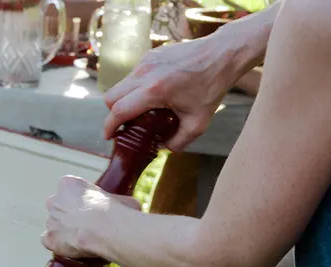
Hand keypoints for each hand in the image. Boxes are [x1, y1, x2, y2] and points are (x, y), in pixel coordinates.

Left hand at [41, 176, 140, 258]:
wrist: (106, 229)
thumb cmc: (116, 211)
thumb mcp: (122, 199)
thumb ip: (116, 201)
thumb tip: (130, 207)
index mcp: (68, 184)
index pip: (70, 191)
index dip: (82, 201)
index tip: (93, 209)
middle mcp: (54, 200)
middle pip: (59, 207)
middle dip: (70, 215)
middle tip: (87, 224)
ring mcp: (50, 220)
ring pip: (54, 225)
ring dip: (65, 230)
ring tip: (82, 238)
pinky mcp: (49, 238)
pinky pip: (48, 240)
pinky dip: (57, 244)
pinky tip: (70, 246)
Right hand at [102, 36, 240, 151]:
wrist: (222, 54)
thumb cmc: (212, 87)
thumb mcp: (198, 123)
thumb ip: (177, 142)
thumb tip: (161, 148)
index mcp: (154, 90)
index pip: (118, 110)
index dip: (109, 127)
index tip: (108, 137)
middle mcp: (145, 73)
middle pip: (110, 97)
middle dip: (113, 114)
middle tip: (125, 125)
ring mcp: (146, 61)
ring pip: (120, 85)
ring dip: (124, 100)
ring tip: (141, 110)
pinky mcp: (150, 55)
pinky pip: (132, 75)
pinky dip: (135, 88)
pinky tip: (153, 95)